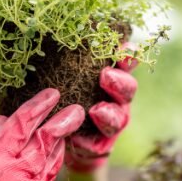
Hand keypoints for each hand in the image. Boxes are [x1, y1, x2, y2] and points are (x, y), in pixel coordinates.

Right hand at [0, 89, 84, 180]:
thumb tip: (0, 119)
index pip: (24, 124)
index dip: (39, 106)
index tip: (52, 94)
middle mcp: (20, 177)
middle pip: (49, 140)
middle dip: (64, 121)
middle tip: (76, 109)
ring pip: (53, 163)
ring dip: (60, 145)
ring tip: (63, 132)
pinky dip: (49, 172)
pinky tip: (46, 166)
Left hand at [65, 53, 138, 172]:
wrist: (55, 136)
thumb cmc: (60, 96)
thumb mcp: (62, 74)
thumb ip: (65, 59)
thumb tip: (52, 33)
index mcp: (111, 77)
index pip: (125, 63)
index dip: (129, 56)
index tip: (124, 50)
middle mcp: (116, 99)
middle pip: (127, 89)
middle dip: (119, 82)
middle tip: (105, 76)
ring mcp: (111, 123)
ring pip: (118, 119)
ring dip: (109, 114)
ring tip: (96, 111)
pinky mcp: (100, 146)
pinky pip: (97, 146)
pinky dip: (87, 143)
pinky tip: (76, 139)